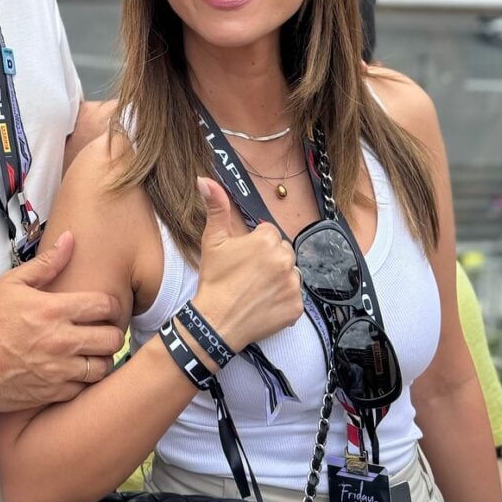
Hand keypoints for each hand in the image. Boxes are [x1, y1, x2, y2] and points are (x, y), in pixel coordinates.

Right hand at [0, 232, 123, 411]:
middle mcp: (61, 341)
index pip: (105, 306)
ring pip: (103, 368)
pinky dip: (84, 381)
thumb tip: (70, 239)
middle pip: (111, 339)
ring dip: (101, 359)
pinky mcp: (50, 394)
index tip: (105, 307)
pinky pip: (83, 390)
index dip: (112, 305)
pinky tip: (74, 371)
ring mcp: (57, 371)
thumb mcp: (12, 282)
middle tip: (102, 330)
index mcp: (54, 310)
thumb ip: (46, 263)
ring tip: (91, 352)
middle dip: (112, 332)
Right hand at [191, 179, 302, 356]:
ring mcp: (293, 285)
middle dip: (269, 258)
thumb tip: (204, 179)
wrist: (216, 321)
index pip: (269, 232)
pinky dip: (283, 299)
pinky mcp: (297, 308)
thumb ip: (216, 207)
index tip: (243, 256)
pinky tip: (264, 302)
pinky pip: (294, 296)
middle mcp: (285, 260)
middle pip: (282, 251)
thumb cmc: (215, 280)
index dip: (255, 243)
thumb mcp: (213, 241)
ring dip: (279, 277)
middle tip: (248, 273)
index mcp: (267, 241)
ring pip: (290, 272)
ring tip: (256, 288)